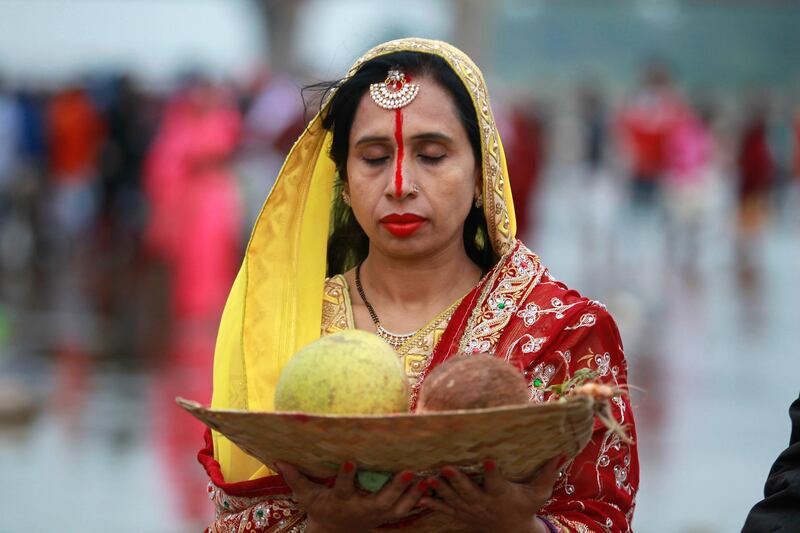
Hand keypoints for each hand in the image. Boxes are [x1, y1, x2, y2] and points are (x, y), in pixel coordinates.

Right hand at [275, 460, 424, 532]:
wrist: (336, 532)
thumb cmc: (320, 509)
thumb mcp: (306, 497)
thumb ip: (296, 478)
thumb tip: (277, 460)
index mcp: (341, 501)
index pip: (343, 489)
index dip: (346, 476)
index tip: (350, 460)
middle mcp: (363, 509)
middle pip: (381, 500)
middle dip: (395, 487)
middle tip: (407, 471)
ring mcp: (378, 514)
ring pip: (399, 507)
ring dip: (413, 494)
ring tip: (425, 478)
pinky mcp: (388, 516)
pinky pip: (407, 510)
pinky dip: (419, 499)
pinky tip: (430, 486)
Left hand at [419, 457, 561, 532]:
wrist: (511, 531)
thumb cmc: (525, 506)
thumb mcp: (539, 493)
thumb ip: (548, 473)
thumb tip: (562, 453)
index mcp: (501, 494)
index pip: (497, 482)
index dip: (492, 472)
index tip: (488, 459)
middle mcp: (483, 502)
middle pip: (469, 491)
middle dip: (457, 480)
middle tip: (446, 467)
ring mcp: (470, 510)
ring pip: (452, 499)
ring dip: (440, 489)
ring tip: (427, 478)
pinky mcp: (460, 514)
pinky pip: (444, 509)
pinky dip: (432, 504)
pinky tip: (420, 497)